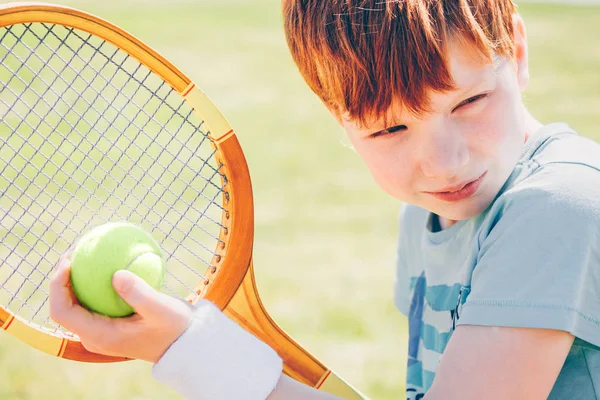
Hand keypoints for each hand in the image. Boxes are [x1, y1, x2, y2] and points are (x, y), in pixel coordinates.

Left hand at [49, 253, 192, 362]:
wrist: (185, 343)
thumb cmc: (175, 328)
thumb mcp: (162, 309)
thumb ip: (138, 294)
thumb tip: (116, 274)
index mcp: (99, 336)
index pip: (62, 312)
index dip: (57, 285)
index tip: (69, 261)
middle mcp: (94, 335)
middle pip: (64, 306)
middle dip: (62, 278)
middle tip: (74, 250)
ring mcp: (101, 330)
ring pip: (76, 303)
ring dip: (75, 279)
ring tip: (84, 252)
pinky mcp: (110, 323)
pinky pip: (93, 300)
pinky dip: (93, 282)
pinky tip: (105, 262)